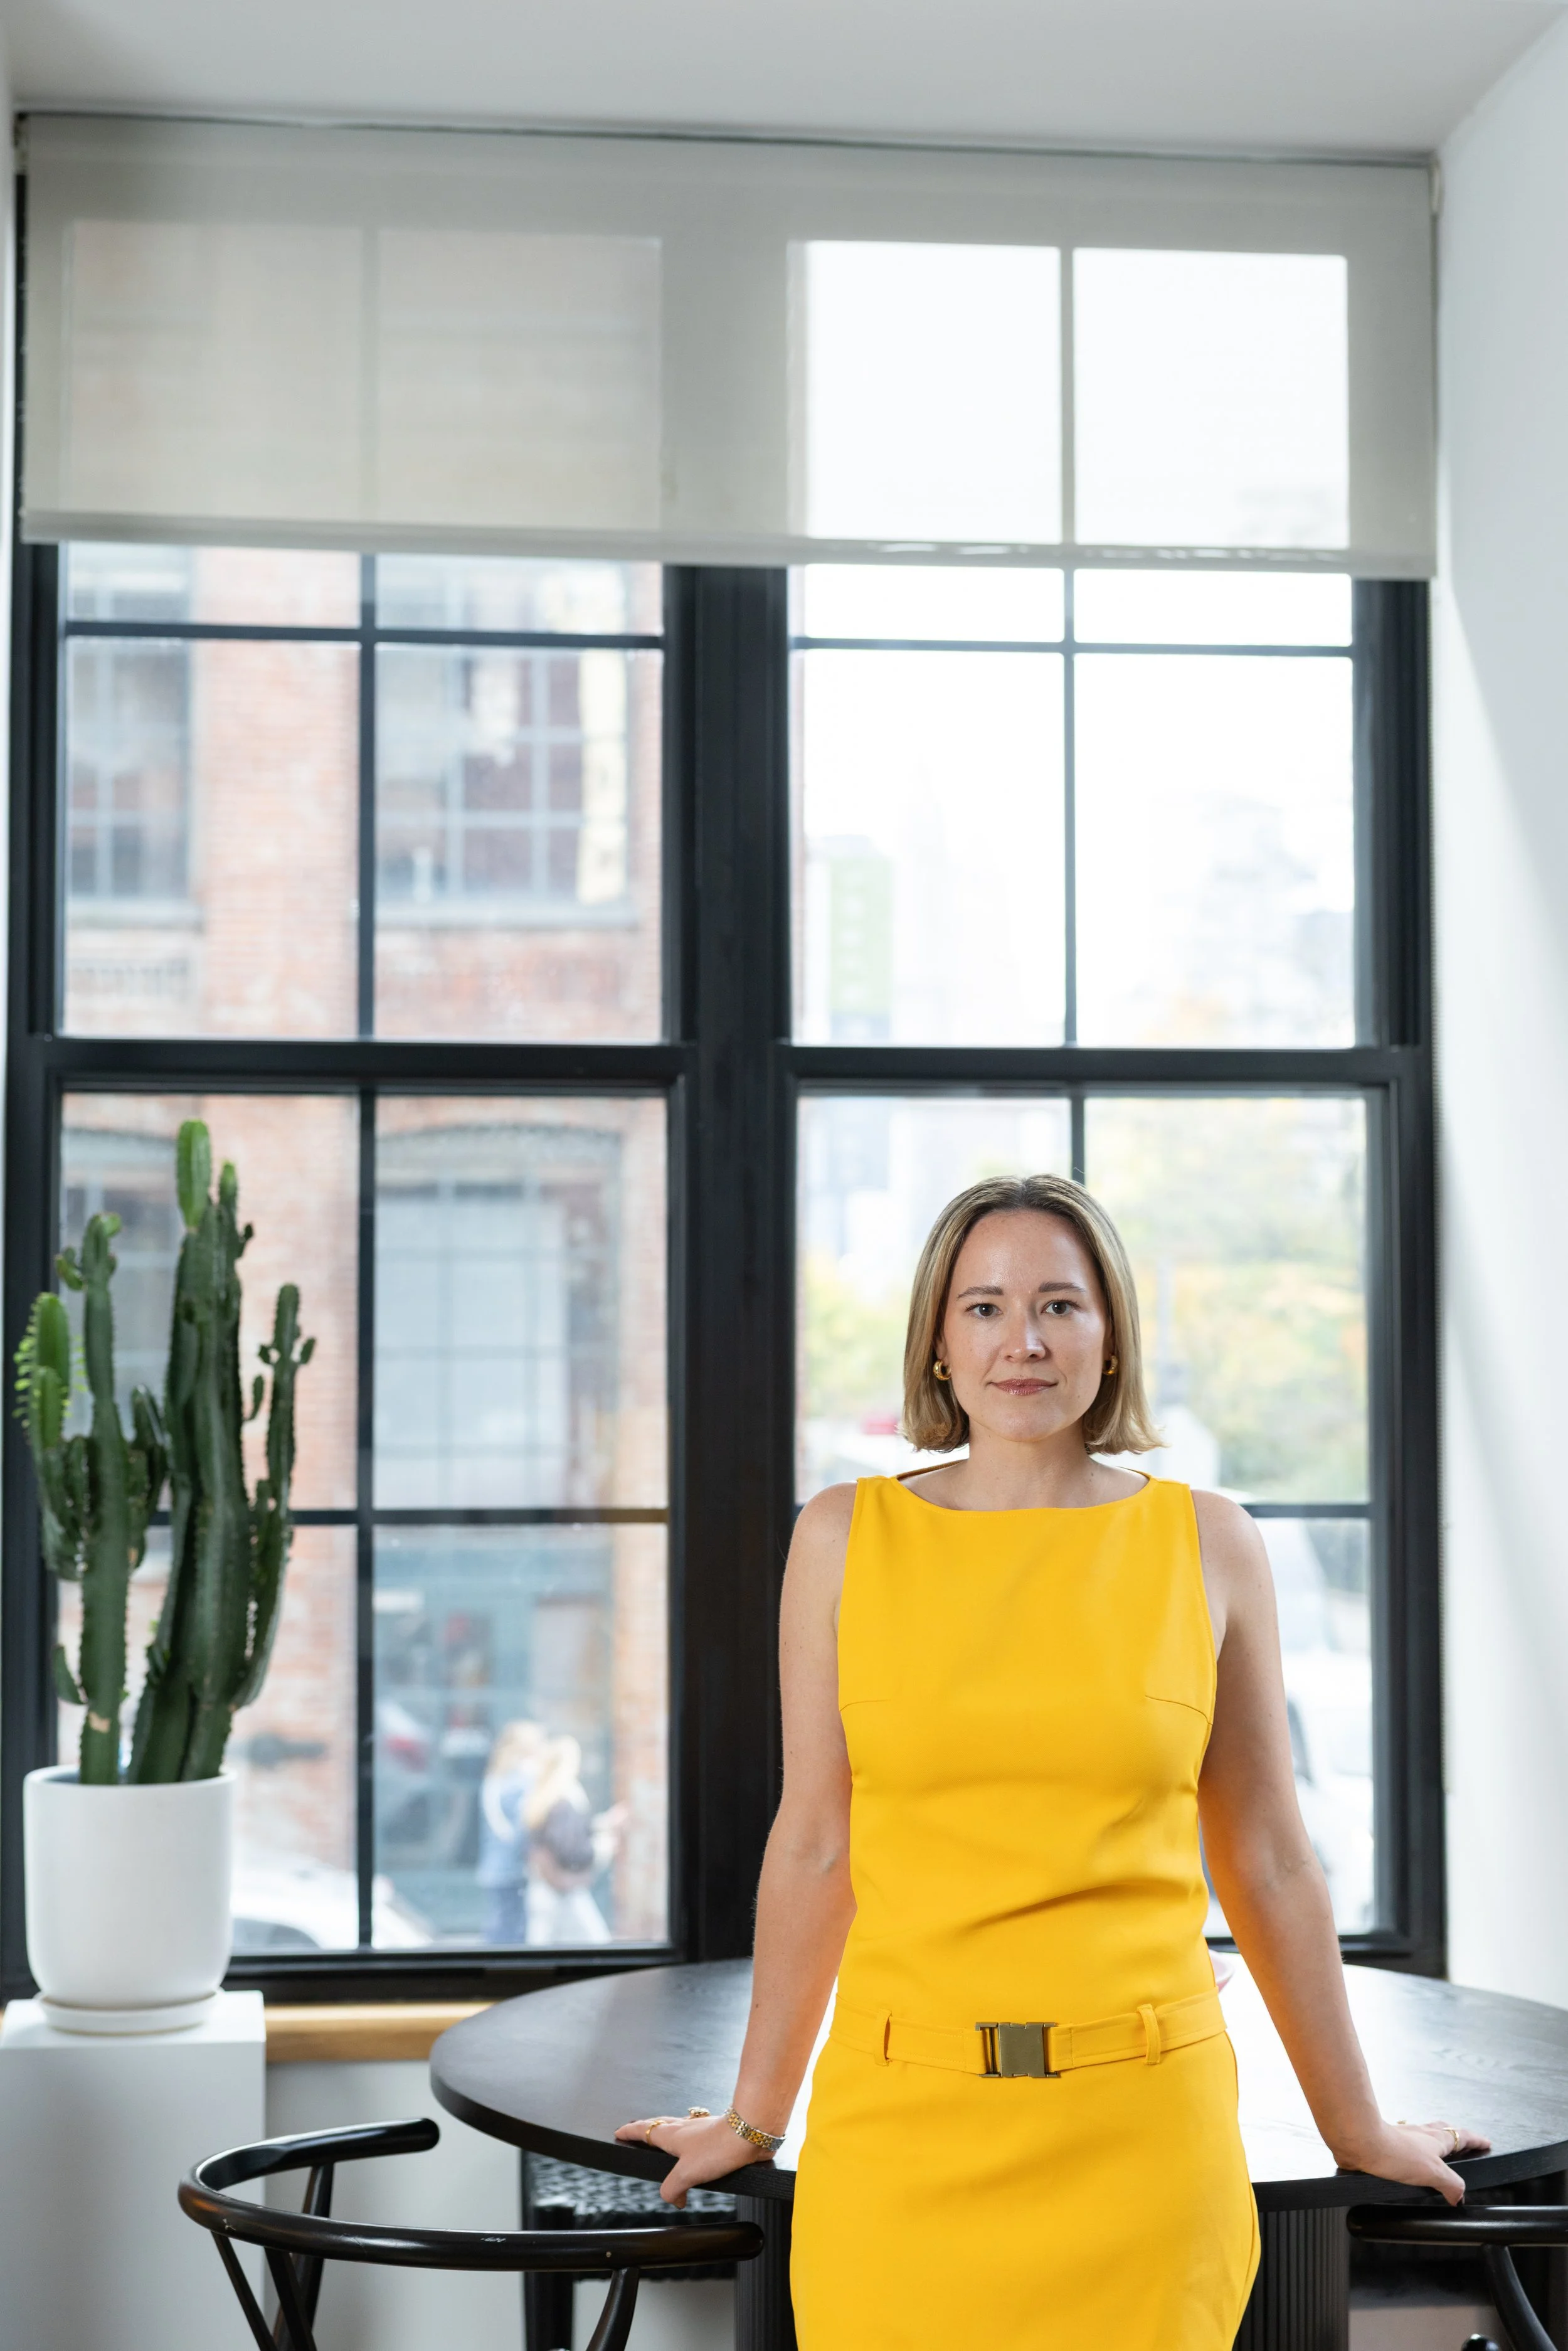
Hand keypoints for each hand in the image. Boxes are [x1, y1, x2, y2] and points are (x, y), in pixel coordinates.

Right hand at [613, 2111, 772, 2207]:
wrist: (750, 2130)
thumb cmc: (719, 2146)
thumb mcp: (687, 2173)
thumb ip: (673, 2189)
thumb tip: (673, 2199)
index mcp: (672, 2134)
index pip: (644, 2130)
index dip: (630, 2132)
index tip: (619, 2131)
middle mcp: (684, 2127)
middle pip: (659, 2125)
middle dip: (646, 2130)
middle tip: (637, 2133)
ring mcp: (701, 2129)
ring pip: (678, 2129)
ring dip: (668, 2135)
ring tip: (665, 2144)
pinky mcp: (717, 2134)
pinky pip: (696, 2137)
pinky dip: (689, 2143)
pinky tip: (697, 2152)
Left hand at [1333, 2117, 1491, 2205]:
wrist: (1359, 2141)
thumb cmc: (1394, 2151)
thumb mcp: (1433, 2172)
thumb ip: (1451, 2184)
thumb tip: (1460, 2196)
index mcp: (1436, 2138)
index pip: (1462, 2136)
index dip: (1476, 2140)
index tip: (1487, 2142)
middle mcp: (1421, 2134)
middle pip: (1443, 2131)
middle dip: (1456, 2137)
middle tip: (1464, 2144)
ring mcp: (1403, 2137)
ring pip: (1424, 2136)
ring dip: (1433, 2143)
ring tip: (1437, 2155)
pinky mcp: (1387, 2144)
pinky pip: (1406, 2146)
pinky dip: (1413, 2152)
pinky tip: (1407, 2162)